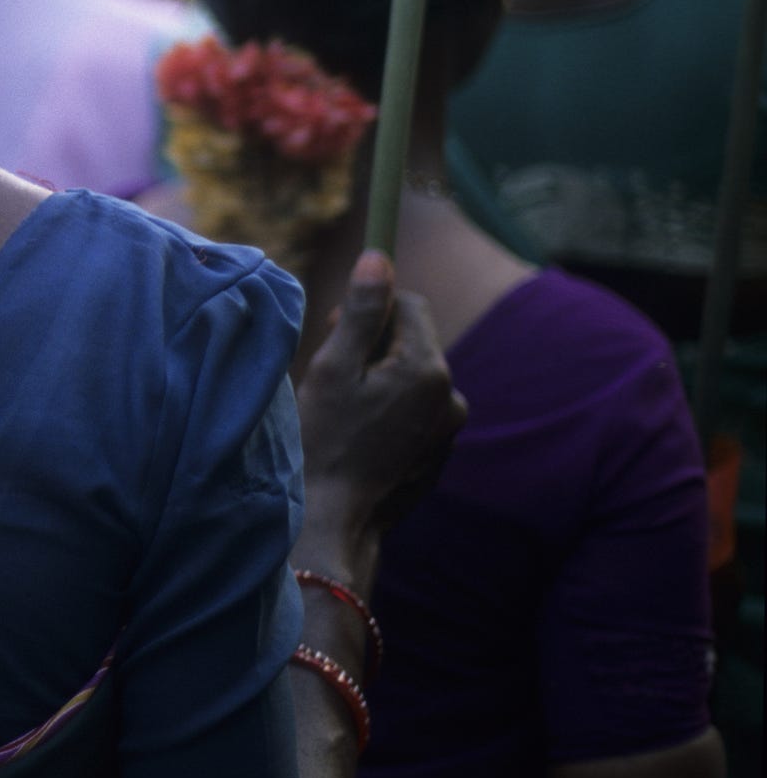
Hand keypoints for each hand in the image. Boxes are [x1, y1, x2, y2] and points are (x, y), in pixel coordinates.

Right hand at [296, 251, 466, 547]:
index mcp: (428, 370)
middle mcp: (451, 396)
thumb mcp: (334, 368)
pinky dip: (390, 409)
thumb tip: (378, 257)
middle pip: (411, 341)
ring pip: (412, 376)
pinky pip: (416, 409)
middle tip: (333, 376)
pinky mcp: (441, 453)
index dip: (369, 310)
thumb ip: (362, 311)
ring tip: (344, 410)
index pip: (409, 305)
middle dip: (373, 347)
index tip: (335, 333)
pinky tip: (359, 435)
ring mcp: (450, 429)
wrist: (335, 520)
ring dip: (380, 379)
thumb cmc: (325, 440)